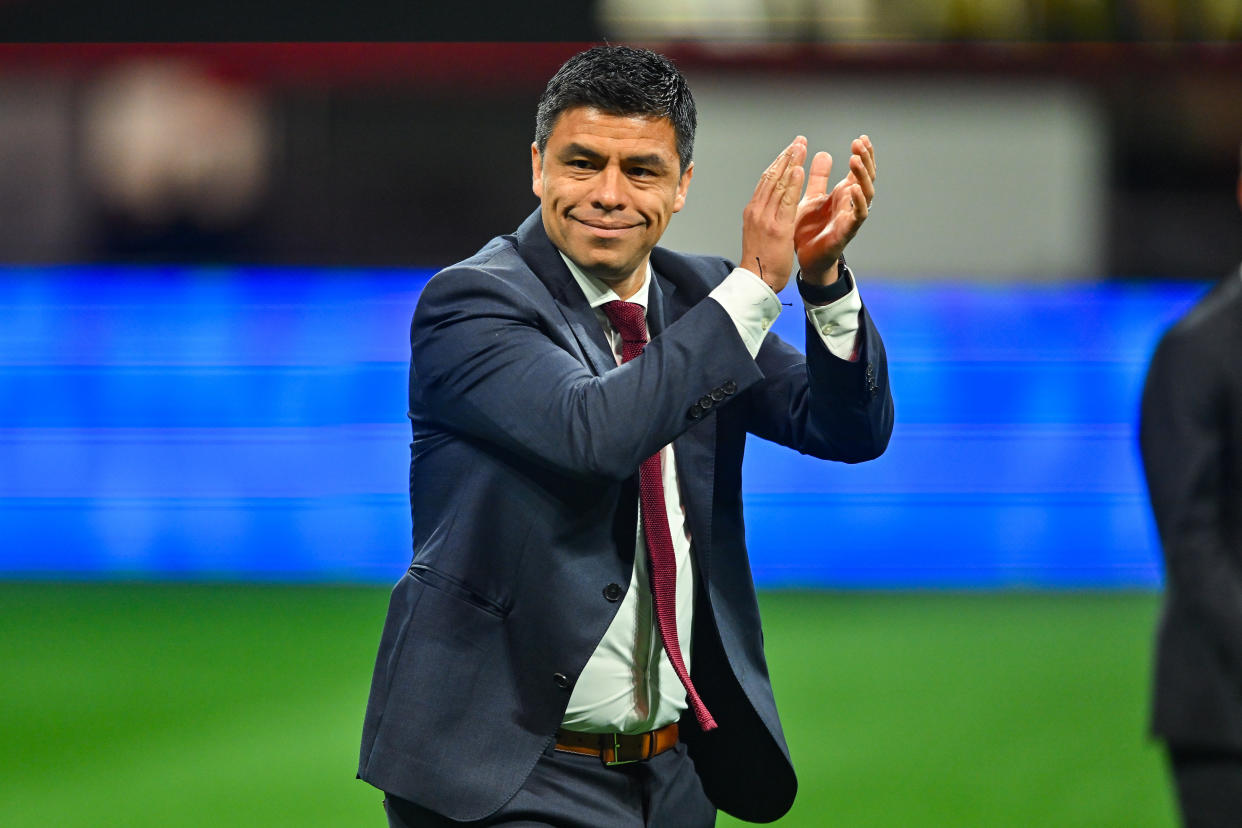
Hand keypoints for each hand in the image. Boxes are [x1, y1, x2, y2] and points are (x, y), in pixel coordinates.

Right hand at [740, 136, 806, 292]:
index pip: (766, 180)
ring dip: (791, 163)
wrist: (757, 280)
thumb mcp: (760, 231)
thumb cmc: (761, 259)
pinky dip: (792, 183)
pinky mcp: (776, 227)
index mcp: (753, 210)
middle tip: (799, 141)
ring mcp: (765, 218)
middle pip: (772, 176)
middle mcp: (756, 210)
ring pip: (778, 184)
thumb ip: (766, 215)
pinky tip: (800, 169)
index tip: (790, 149)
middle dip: (786, 156)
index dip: (779, 163)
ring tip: (801, 147)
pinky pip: (785, 201)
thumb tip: (773, 203)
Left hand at [795, 135, 874, 284]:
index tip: (862, 137)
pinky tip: (854, 188)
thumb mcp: (812, 197)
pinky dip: (859, 201)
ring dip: (862, 176)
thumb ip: (819, 177)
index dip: (864, 154)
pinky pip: (859, 215)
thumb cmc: (810, 229)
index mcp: (844, 194)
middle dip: (865, 159)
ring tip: (855, 159)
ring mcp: (851, 217)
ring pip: (866, 193)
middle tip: (859, 143)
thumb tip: (824, 152)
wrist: (804, 258)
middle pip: (867, 177)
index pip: (860, 170)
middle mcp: (852, 203)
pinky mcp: (847, 232)